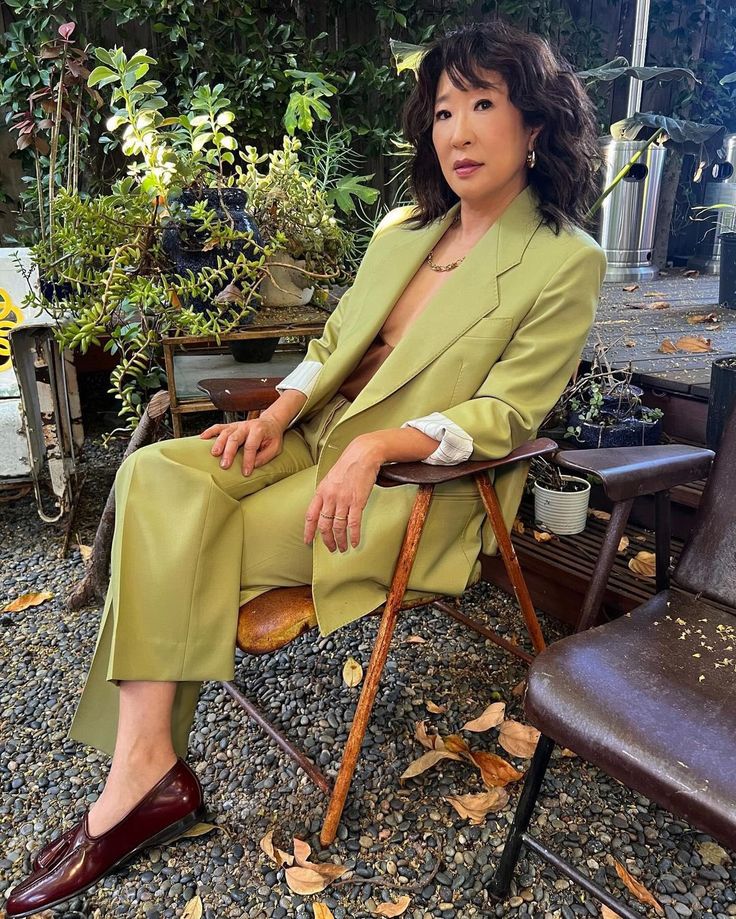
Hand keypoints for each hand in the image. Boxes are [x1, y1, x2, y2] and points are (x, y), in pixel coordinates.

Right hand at [200, 416, 284, 474]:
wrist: (271, 422)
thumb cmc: (272, 437)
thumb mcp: (276, 448)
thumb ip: (265, 456)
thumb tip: (253, 465)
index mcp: (258, 430)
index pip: (251, 446)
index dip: (248, 460)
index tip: (246, 473)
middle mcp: (246, 426)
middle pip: (235, 438)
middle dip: (229, 452)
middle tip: (224, 465)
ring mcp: (237, 425)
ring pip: (225, 433)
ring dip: (218, 443)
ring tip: (214, 454)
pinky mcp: (231, 426)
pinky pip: (218, 427)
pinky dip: (210, 431)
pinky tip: (202, 438)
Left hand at [304, 435, 383, 551]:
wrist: (363, 454)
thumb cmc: (348, 464)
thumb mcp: (330, 478)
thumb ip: (326, 493)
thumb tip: (325, 507)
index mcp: (321, 491)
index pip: (311, 515)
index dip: (308, 530)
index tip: (308, 541)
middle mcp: (330, 497)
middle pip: (324, 525)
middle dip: (327, 540)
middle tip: (331, 548)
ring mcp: (343, 500)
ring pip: (338, 527)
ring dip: (340, 540)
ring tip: (343, 548)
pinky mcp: (357, 502)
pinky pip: (354, 523)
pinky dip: (354, 535)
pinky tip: (355, 542)